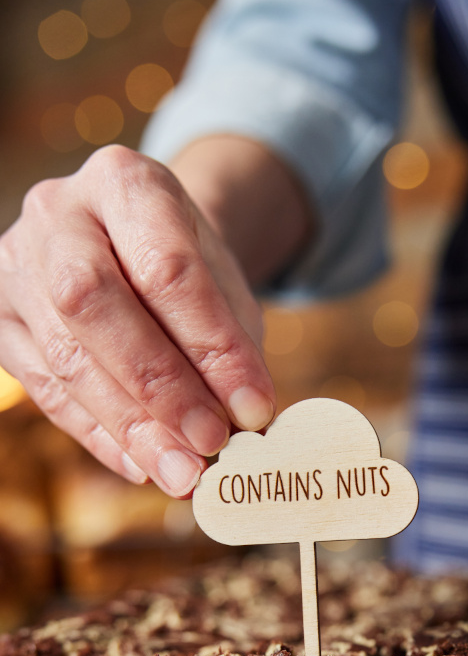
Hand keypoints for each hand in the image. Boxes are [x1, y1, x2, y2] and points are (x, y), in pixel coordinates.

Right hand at [0, 145, 275, 496]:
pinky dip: (100, 436)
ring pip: (65, 355)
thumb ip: (233, 348)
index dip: (213, 346)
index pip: (167, 267)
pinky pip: (46, 390)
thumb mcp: (225, 288)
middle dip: (159, 385)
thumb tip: (245, 428)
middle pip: (93, 301)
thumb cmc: (187, 270)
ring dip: (131, 426)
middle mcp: (57, 213)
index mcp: (124, 181)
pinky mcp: (0, 321)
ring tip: (184, 473)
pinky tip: (143, 465)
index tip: (254, 407)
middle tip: (210, 443)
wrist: (135, 245)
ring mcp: (16, 265)